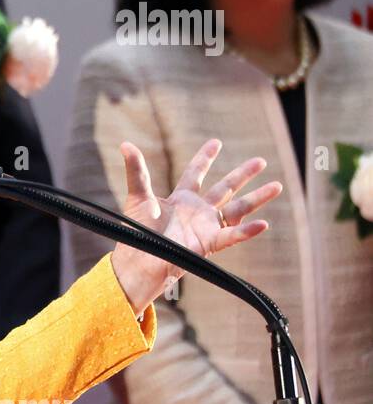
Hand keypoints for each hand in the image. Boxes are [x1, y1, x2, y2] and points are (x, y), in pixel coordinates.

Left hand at [110, 139, 282, 313]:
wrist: (137, 261)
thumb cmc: (136, 233)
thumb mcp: (137, 197)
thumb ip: (136, 172)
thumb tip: (126, 145)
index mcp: (181, 198)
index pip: (196, 173)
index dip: (206, 158)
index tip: (216, 142)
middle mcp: (197, 211)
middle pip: (225, 188)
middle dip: (243, 175)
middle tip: (261, 161)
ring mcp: (206, 227)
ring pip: (237, 209)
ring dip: (257, 199)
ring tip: (277, 186)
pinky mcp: (208, 244)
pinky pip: (231, 236)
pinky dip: (247, 231)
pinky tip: (263, 224)